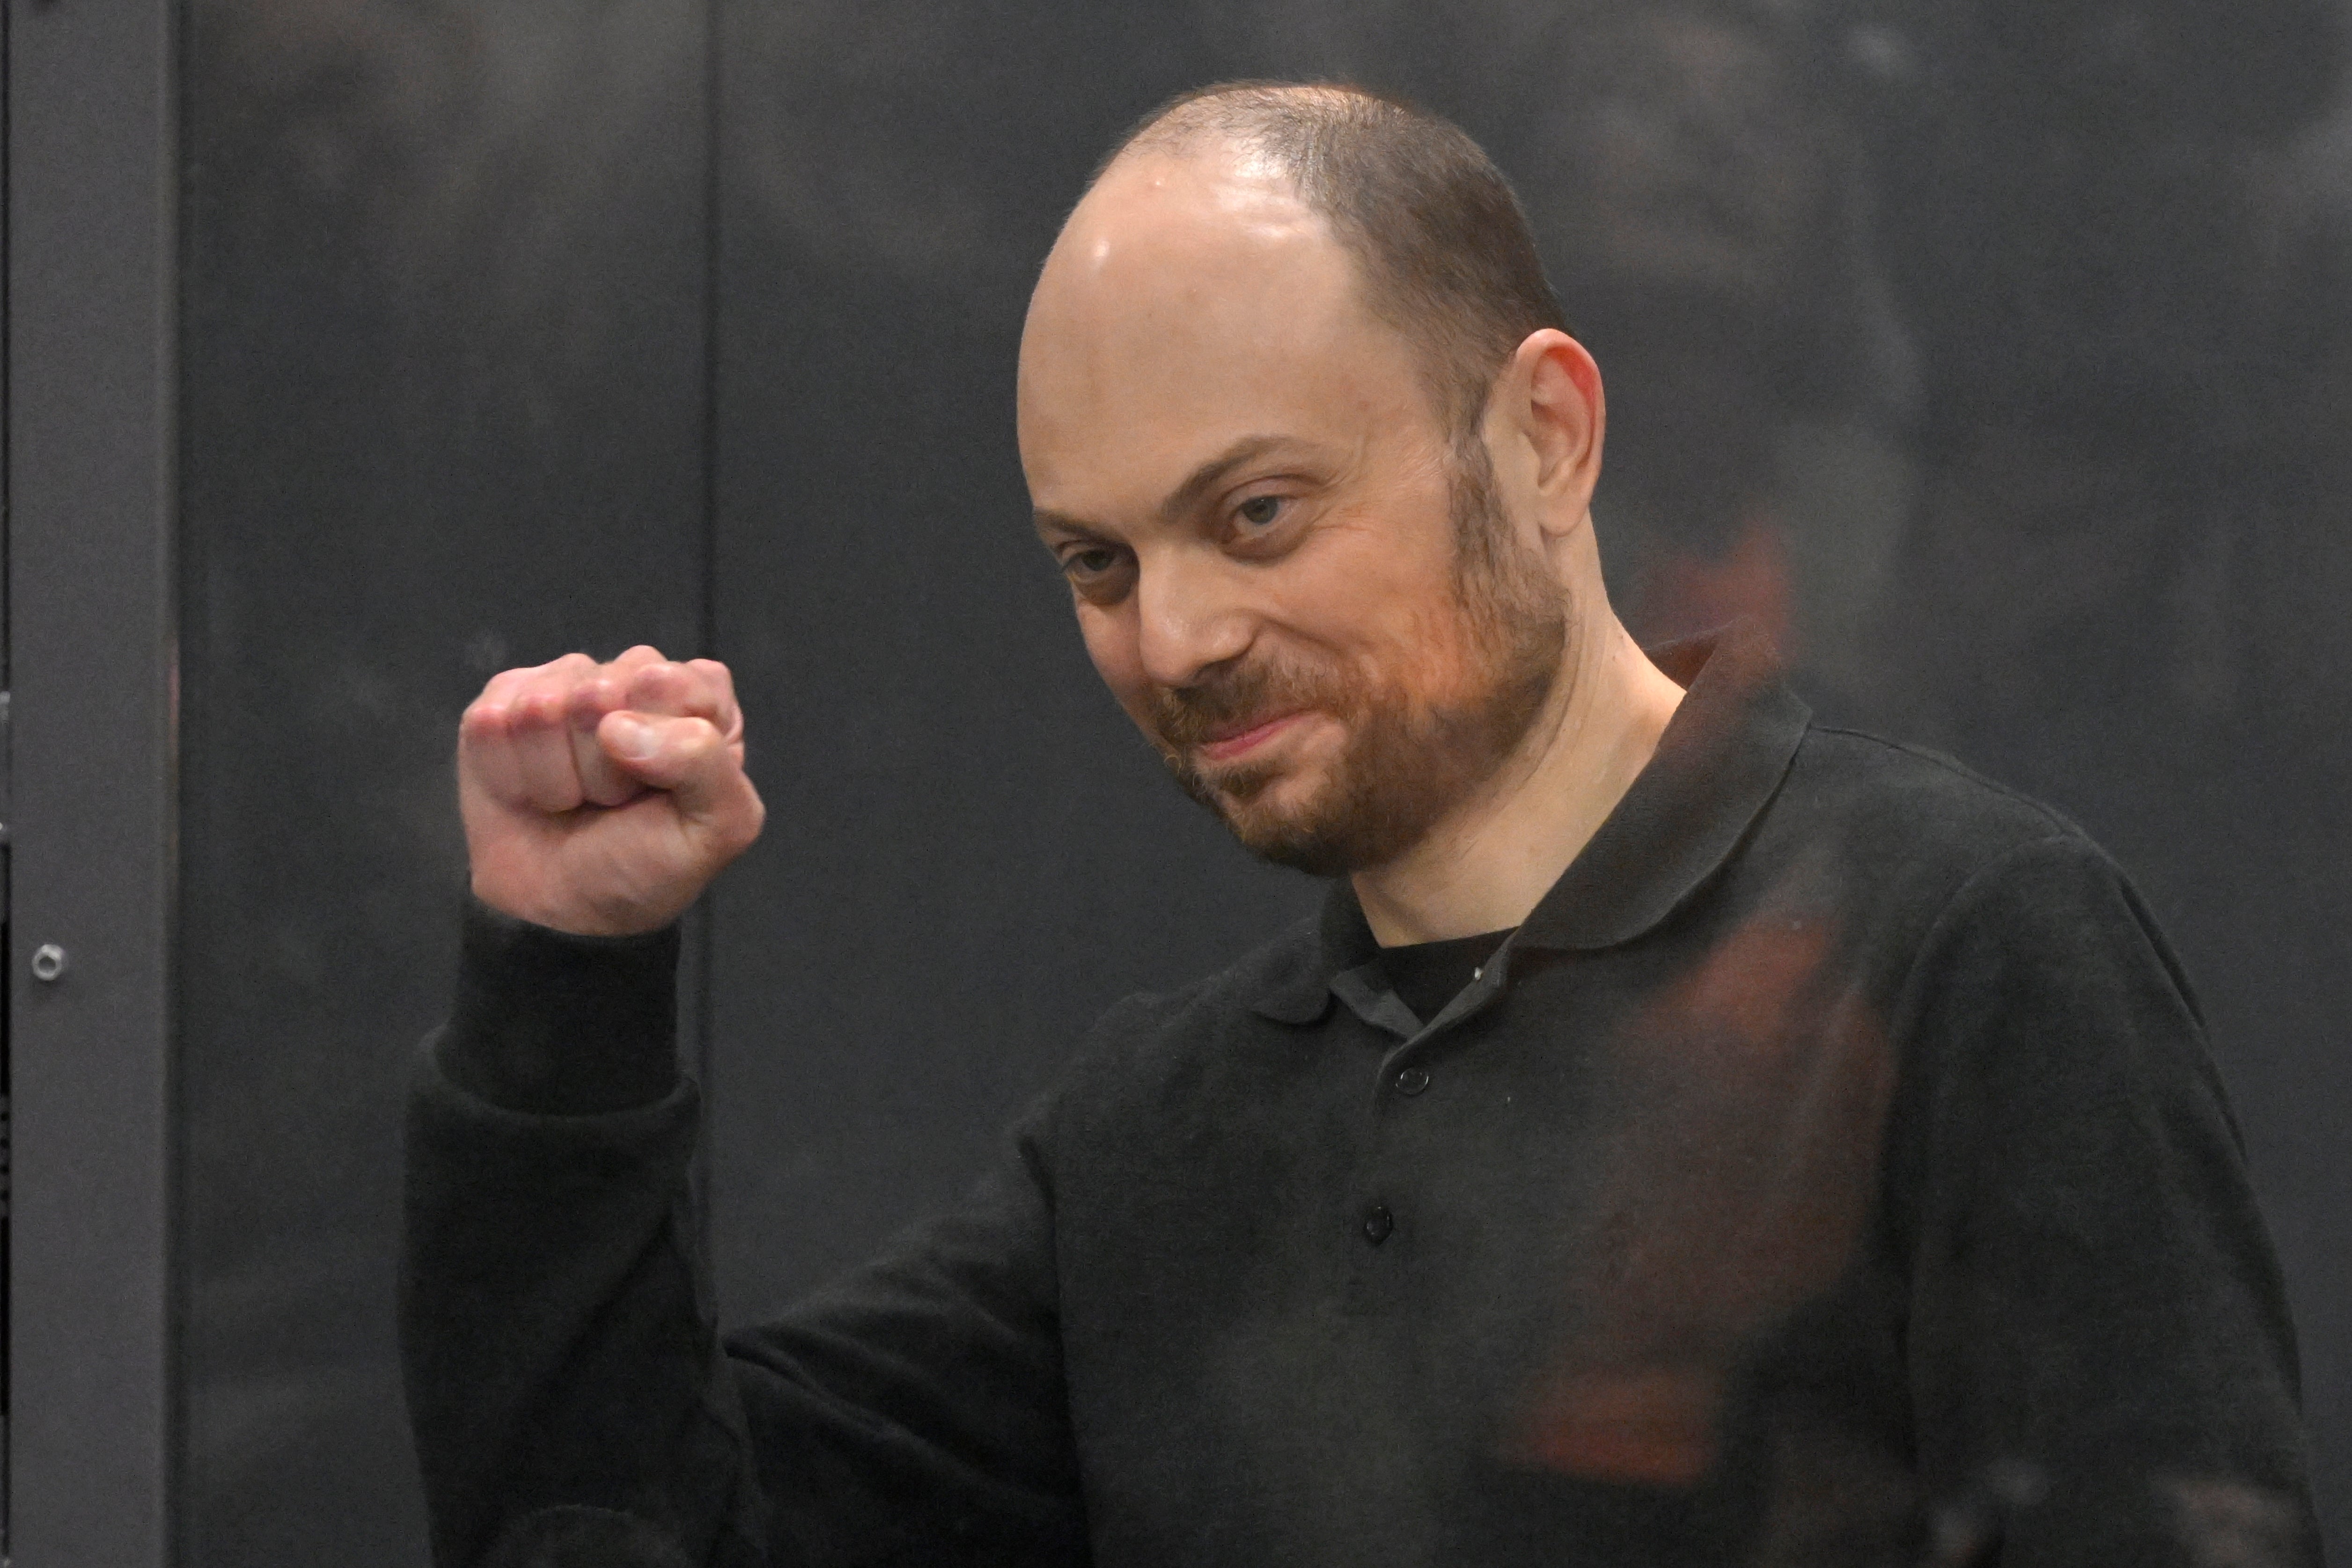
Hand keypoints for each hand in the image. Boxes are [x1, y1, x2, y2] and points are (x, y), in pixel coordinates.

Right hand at [457, 646, 765, 934]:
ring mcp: (560, 684)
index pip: (680, 681)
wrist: (566, 910)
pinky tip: (529, 792)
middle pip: (602, 689)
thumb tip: (618, 725)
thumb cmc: (649, 863)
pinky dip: (508, 774)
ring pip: (542, 706)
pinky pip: (490, 722)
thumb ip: (705, 762)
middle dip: (604, 765)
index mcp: (698, 699)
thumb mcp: (718, 827)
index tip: (661, 786)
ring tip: (574, 799)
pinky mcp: (500, 703)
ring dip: (555, 774)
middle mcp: (630, 678)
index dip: (664, 742)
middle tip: (612, 800)